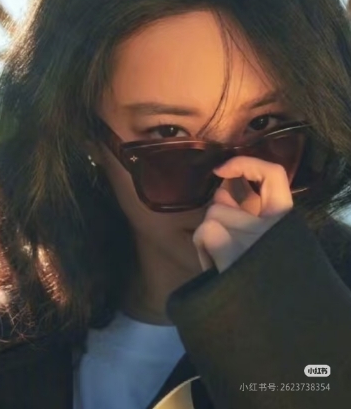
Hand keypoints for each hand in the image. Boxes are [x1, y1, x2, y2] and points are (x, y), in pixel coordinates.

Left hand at [193, 156, 293, 272]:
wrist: (271, 323)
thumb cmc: (258, 276)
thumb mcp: (258, 238)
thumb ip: (244, 212)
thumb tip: (220, 193)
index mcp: (284, 218)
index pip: (274, 174)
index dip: (245, 164)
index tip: (221, 170)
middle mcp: (273, 225)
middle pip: (220, 205)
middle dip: (214, 222)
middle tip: (226, 247)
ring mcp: (255, 239)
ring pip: (209, 218)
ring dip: (208, 239)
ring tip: (223, 262)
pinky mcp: (236, 253)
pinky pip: (205, 233)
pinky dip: (203, 250)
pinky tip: (217, 267)